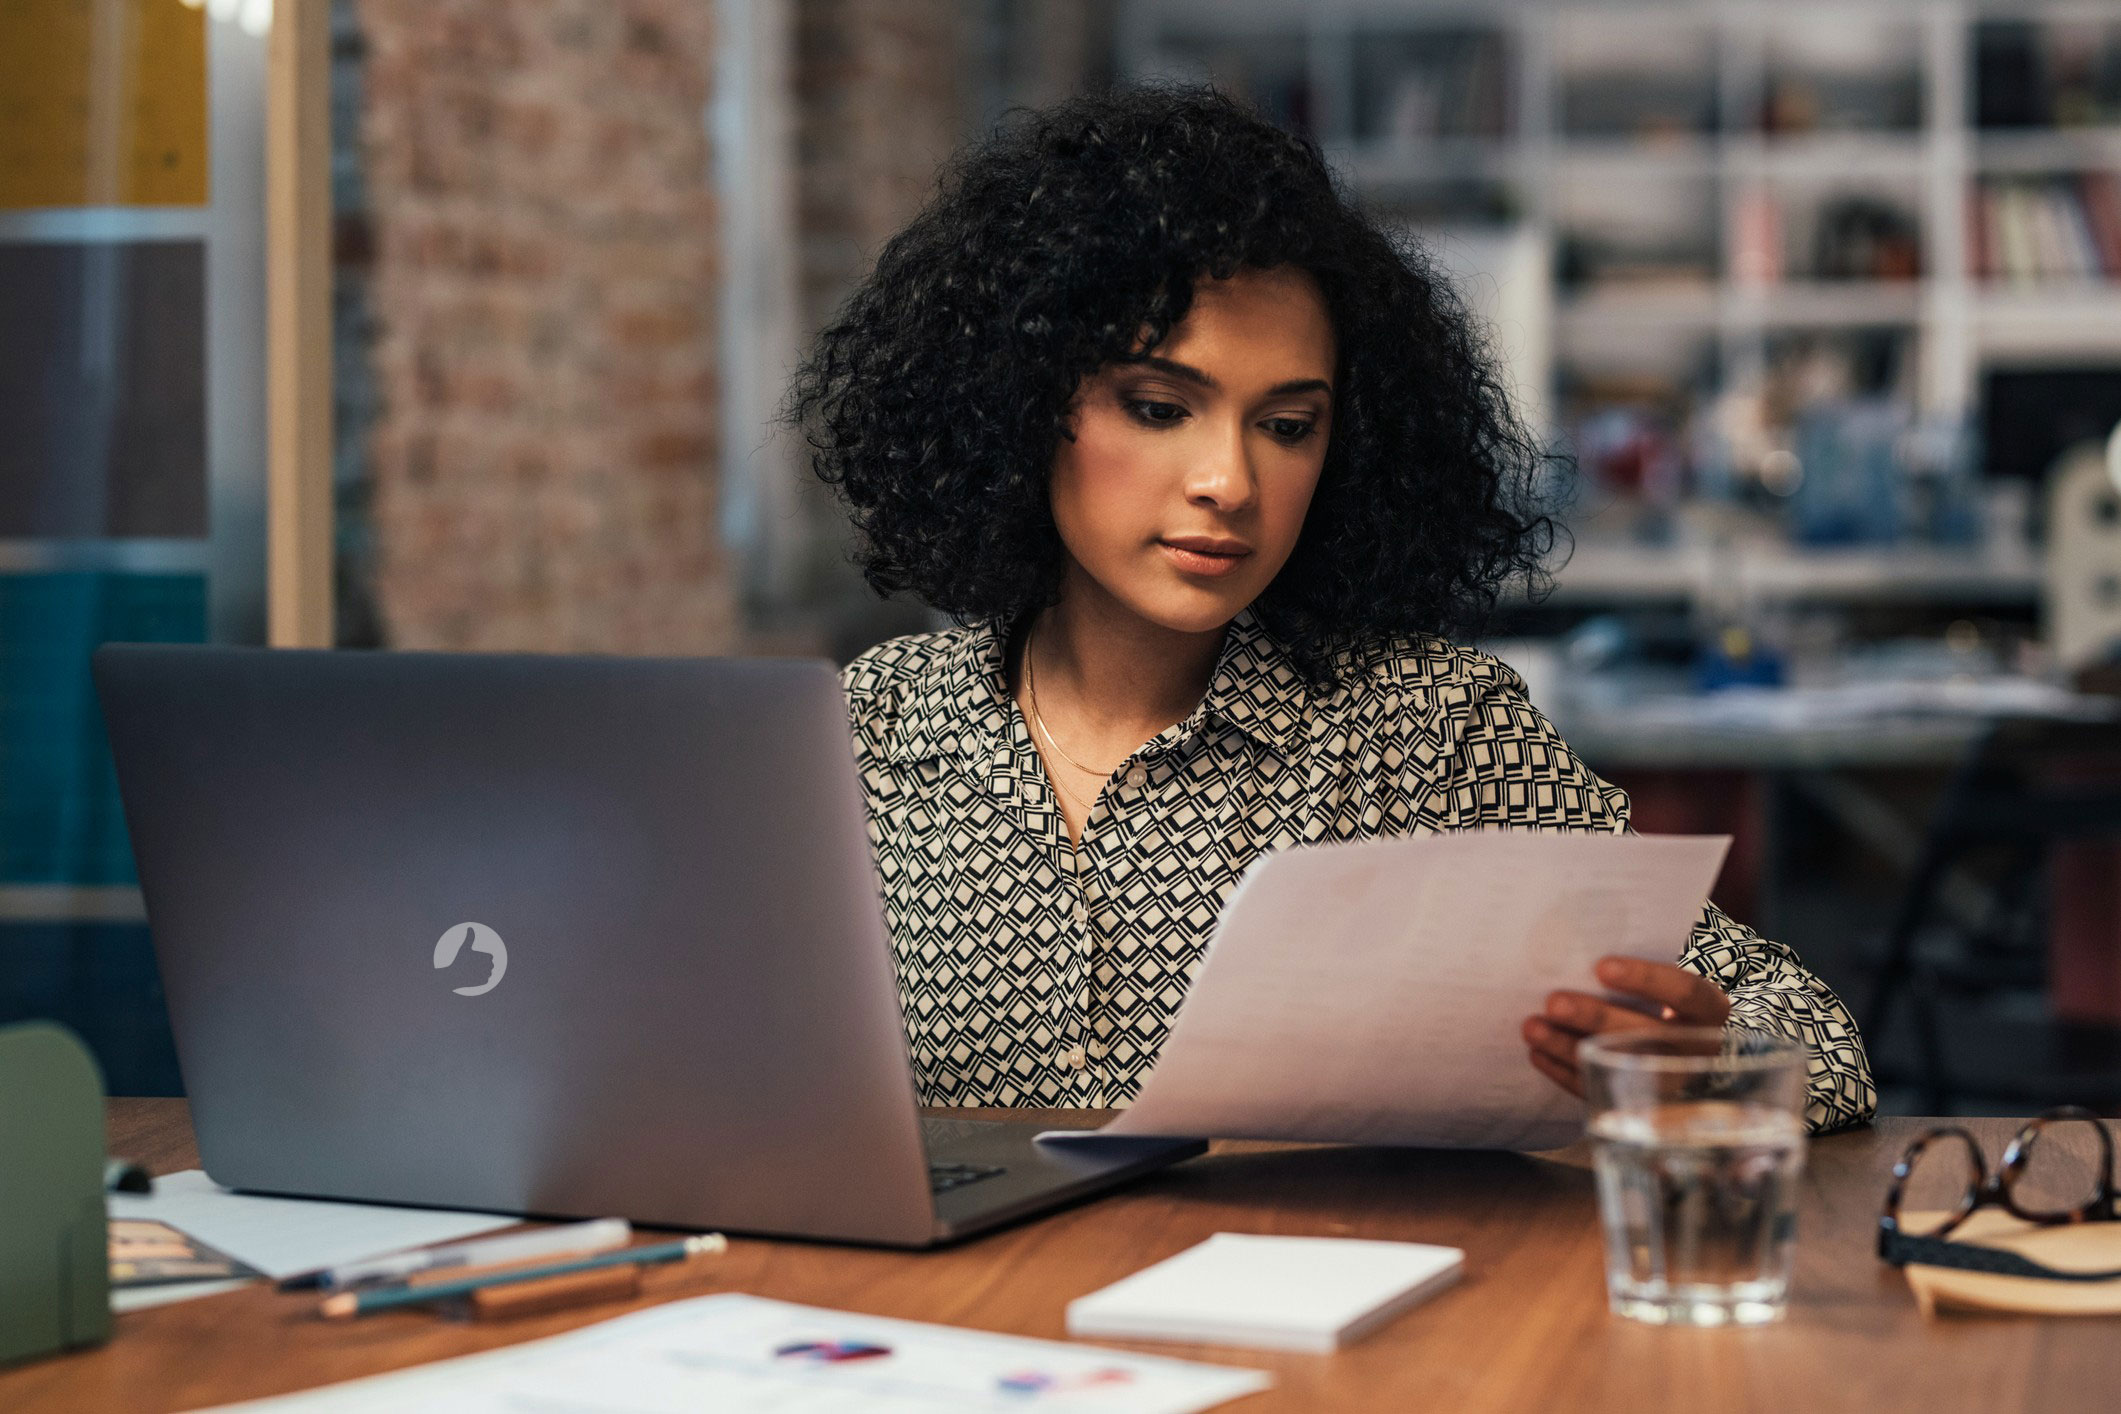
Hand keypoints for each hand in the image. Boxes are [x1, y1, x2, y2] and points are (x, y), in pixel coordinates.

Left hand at [1521, 956, 1731, 1099]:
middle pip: (1645, 1033)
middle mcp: (1695, 1048)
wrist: (1695, 1049)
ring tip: (1531, 1027)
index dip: (1644, 978)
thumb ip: (1645, 962)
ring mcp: (1669, 1080)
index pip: (1684, 992)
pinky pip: (1600, 1090)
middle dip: (1595, 1017)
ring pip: (1617, 1064)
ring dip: (1568, 1046)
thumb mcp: (1673, 980)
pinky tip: (1538, 1053)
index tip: (1602, 966)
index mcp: (1710, 1011)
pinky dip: (1564, 1072)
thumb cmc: (1671, 999)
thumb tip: (1586, 939)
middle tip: (1553, 1001)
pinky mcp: (1640, 1100)